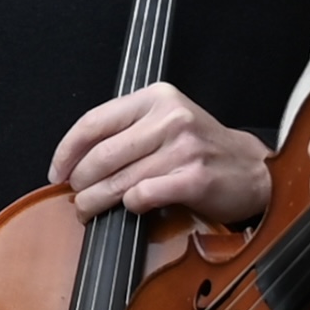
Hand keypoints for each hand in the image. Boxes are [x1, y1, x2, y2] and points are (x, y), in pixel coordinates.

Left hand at [49, 82, 272, 230]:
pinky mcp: (194, 178)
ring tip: (89, 210)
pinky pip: (143, 196)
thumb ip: (127, 131)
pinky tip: (129, 209)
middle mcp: (170, 118)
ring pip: (118, 180)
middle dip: (80, 182)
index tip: (57, 171)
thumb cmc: (202, 150)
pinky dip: (129, 206)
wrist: (252, 170)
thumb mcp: (166, 122)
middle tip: (76, 196)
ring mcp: (184, 148)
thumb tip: (76, 160)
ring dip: (95, 202)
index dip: (67, 150)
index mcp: (157, 98)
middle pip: (102, 154)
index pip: (94, 122)